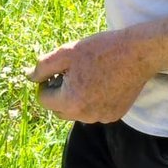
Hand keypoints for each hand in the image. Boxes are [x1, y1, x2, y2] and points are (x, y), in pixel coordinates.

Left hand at [29, 28, 159, 123]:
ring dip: (76, 96)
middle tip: (72, 71)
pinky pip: (94, 111)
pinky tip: (102, 81)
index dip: (46, 81)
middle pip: (59, 109)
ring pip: (77, 111)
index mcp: (71, 102)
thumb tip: (29, 77)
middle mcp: (85, 116)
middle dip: (59, 92)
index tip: (58, 68)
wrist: (138, 53)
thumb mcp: (66, 52)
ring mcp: (102, 118)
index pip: (44, 99)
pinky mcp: (115, 115)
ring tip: (88, 74)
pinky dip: (92, 99)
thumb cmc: (100, 50)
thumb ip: (43, 67)